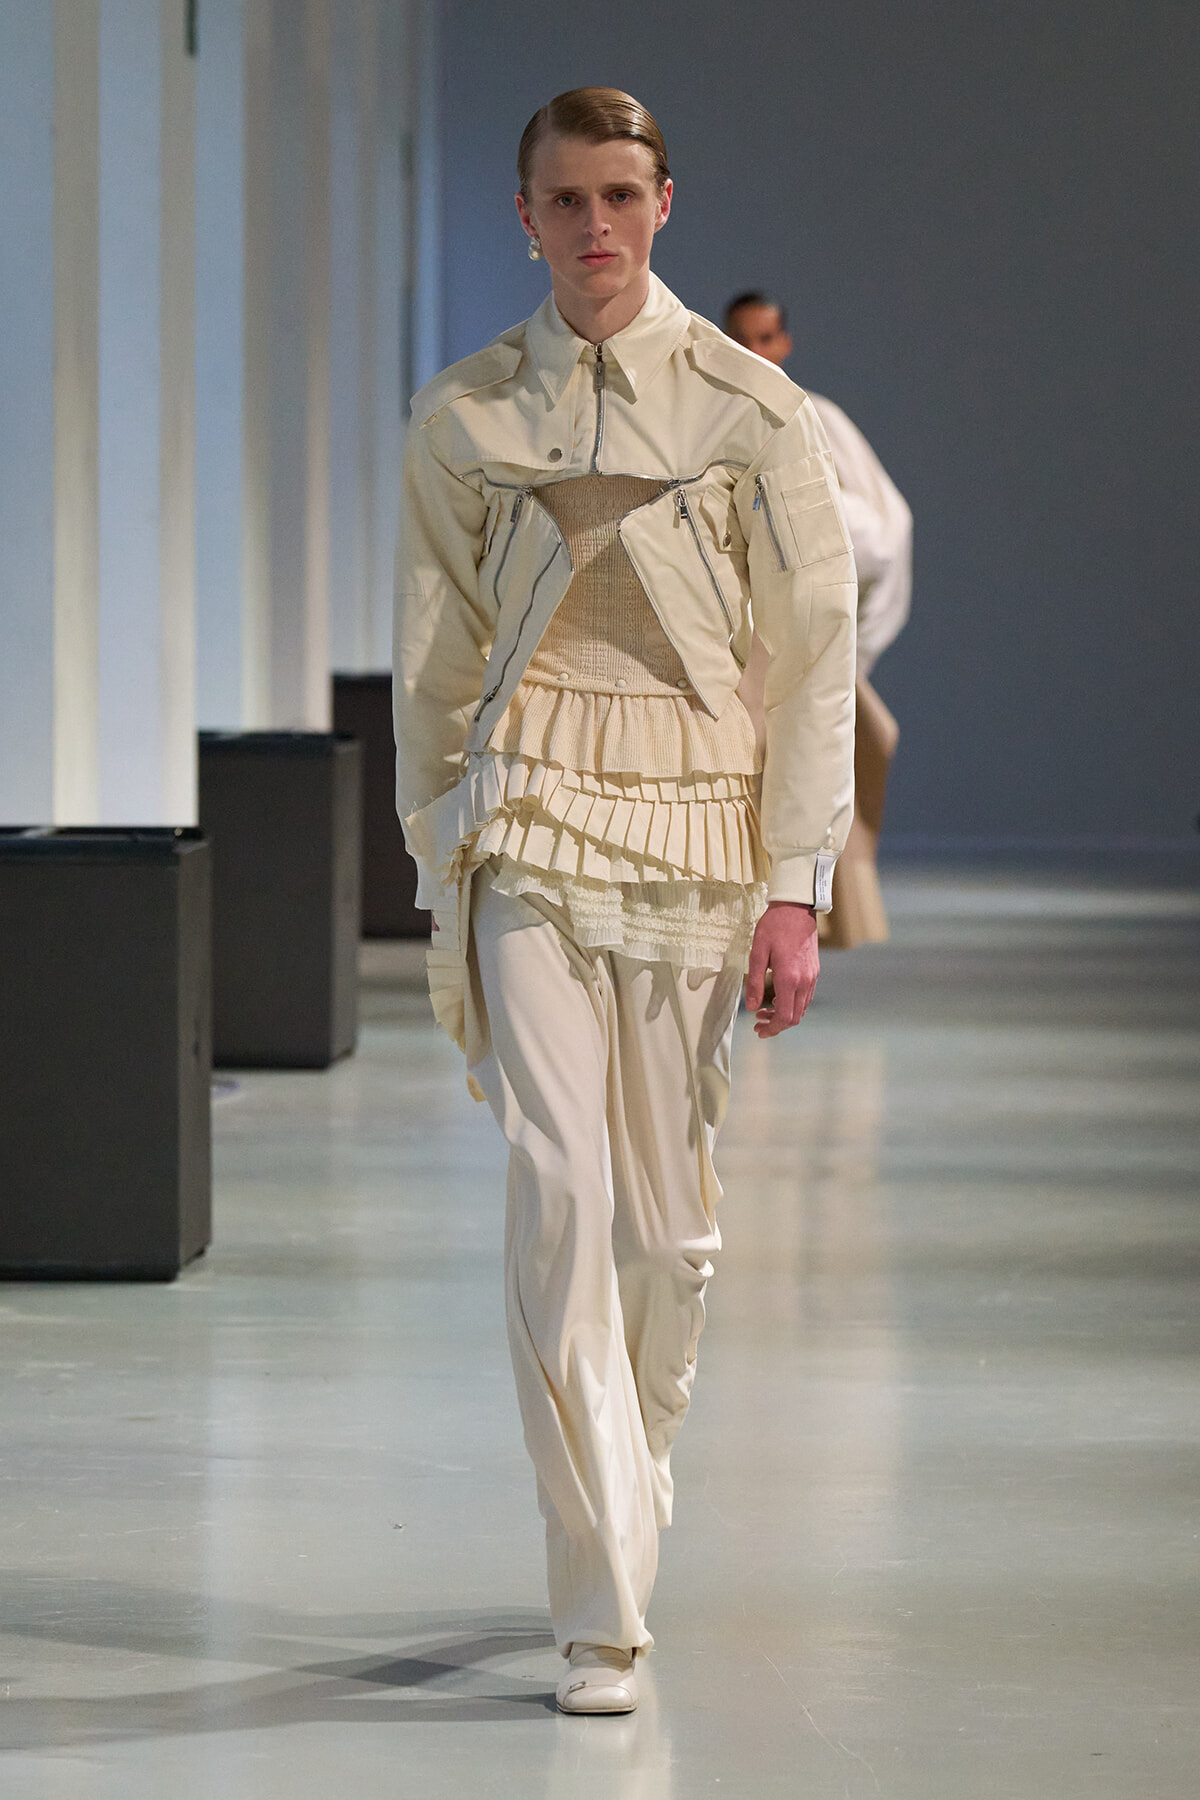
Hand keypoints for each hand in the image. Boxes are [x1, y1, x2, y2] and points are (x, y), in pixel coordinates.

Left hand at [745, 902, 819, 1037]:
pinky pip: (805, 996)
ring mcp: (812, 977)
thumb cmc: (774, 927)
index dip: (772, 1029)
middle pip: (795, 1017)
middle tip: (758, 1024)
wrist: (796, 908)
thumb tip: (751, 1007)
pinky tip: (778, 997)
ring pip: (801, 1008)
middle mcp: (804, 981)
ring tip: (764, 1010)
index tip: (759, 1031)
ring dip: (784, 1014)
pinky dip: (792, 1004)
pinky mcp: (814, 971)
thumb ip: (754, 982)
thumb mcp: (757, 953)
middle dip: (776, 1025)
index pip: (785, 1017)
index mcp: (789, 978)